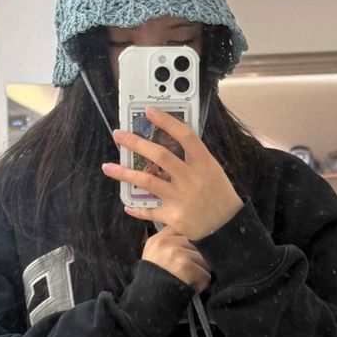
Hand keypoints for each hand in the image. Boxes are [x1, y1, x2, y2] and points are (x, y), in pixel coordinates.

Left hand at [102, 106, 243, 239]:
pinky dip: (137, 208)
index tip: (149, 111)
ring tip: (108, 167)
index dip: (166, 121)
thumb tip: (168, 140)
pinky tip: (127, 204)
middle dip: (136, 143)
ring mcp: (181, 198)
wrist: (228, 226)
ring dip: (125, 173)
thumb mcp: (213, 169)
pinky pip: (150, 211)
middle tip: (118, 136)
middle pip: (160, 156)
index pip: (185, 136)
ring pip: (147, 181)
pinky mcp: (174, 216)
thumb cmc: (219, 193)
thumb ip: (193, 156)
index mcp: (204, 163)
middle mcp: (191, 178)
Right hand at [142, 226, 210, 293]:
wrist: (148, 303)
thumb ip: (170, 244)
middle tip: (186, 273)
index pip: (182, 229)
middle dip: (196, 260)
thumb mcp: (156, 258)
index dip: (190, 243)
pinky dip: (201, 284)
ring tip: (188, 281)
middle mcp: (165, 242)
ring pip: (203, 258)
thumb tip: (194, 236)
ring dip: (200, 272)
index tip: (188, 256)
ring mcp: (174, 251)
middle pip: (196, 243)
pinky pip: (205, 273)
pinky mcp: (183, 264)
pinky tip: (190, 288)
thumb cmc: (156, 282)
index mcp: (158, 239)